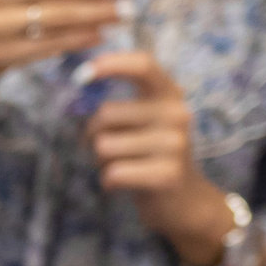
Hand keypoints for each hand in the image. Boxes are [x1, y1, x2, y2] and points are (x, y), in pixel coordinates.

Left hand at [81, 50, 233, 252]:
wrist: (185, 201)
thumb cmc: (152, 156)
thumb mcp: (147, 122)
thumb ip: (123, 104)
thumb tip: (81, 82)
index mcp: (170, 95)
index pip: (143, 65)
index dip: (111, 63)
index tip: (82, 74)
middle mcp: (177, 114)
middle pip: (105, 115)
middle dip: (93, 135)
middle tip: (110, 149)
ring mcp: (174, 145)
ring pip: (104, 147)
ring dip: (101, 161)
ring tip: (125, 166)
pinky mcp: (165, 175)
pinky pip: (112, 173)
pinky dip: (108, 181)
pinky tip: (126, 183)